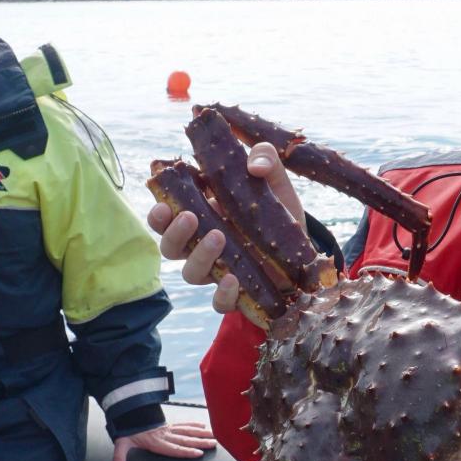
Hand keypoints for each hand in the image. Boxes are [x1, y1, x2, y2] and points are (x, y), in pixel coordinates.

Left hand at [111, 420, 219, 460]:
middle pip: (185, 439)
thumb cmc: (126, 430)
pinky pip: (183, 424)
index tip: (199, 453)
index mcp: (156, 442)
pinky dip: (194, 424)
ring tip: (214, 436)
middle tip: (214, 444)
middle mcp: (164, 435)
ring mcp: (168, 429)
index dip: (186, 451)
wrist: (127, 412)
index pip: (174, 448)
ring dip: (201, 433)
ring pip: (188, 431)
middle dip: (200, 442)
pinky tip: (204, 425)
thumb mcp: (120, 443)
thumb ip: (119, 458)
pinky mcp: (168, 425)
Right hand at [149, 143, 303, 315]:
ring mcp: (217, 271)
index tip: (163, 205)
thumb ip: (265, 158)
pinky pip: (219, 302)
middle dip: (174, 234)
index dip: (158, 215)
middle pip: (170, 247)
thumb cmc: (276, 209)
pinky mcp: (235, 293)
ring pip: (190, 273)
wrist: (303, 248)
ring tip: (219, 238)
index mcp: (200, 215)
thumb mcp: (273, 179)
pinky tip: (233, 280)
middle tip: (190, 217)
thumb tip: (255, 165)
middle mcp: (200, 246)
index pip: (165, 218)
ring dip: (199, 256)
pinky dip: (223, 294)